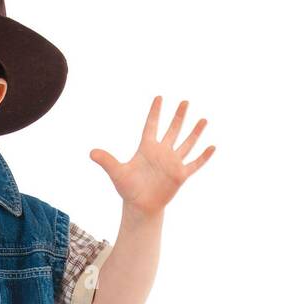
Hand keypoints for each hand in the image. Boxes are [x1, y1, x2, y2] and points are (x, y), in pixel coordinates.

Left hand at [90, 97, 214, 215]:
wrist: (140, 206)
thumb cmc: (128, 189)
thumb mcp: (117, 173)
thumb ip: (106, 161)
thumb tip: (90, 152)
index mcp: (147, 148)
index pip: (152, 126)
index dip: (155, 112)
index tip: (160, 97)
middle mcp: (162, 153)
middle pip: (173, 130)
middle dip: (179, 116)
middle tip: (185, 101)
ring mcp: (172, 163)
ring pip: (186, 144)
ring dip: (195, 132)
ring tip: (203, 120)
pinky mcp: (180, 175)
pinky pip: (195, 164)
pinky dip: (203, 156)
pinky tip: (212, 146)